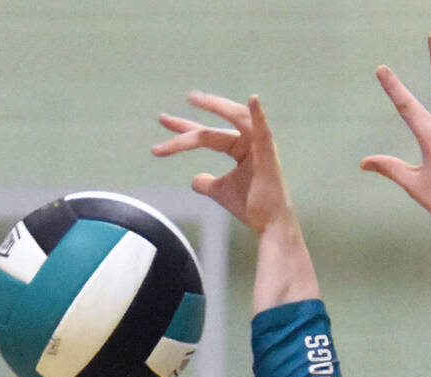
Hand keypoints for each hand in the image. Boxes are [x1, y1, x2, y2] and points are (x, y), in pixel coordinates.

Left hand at [152, 91, 295, 235]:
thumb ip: (207, 183)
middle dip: (186, 126)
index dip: (183, 131)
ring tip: (194, 99)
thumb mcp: (220, 192)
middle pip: (212, 131)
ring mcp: (259, 145)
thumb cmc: (250, 206)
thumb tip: (195, 180)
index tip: (162, 123)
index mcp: (238, 148)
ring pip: (235, 120)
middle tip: (162, 119)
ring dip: (216, 107)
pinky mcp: (268, 154)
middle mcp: (248, 141)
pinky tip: (253, 99)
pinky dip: (259, 114)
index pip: (206, 136)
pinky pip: (264, 131)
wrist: (268, 224)